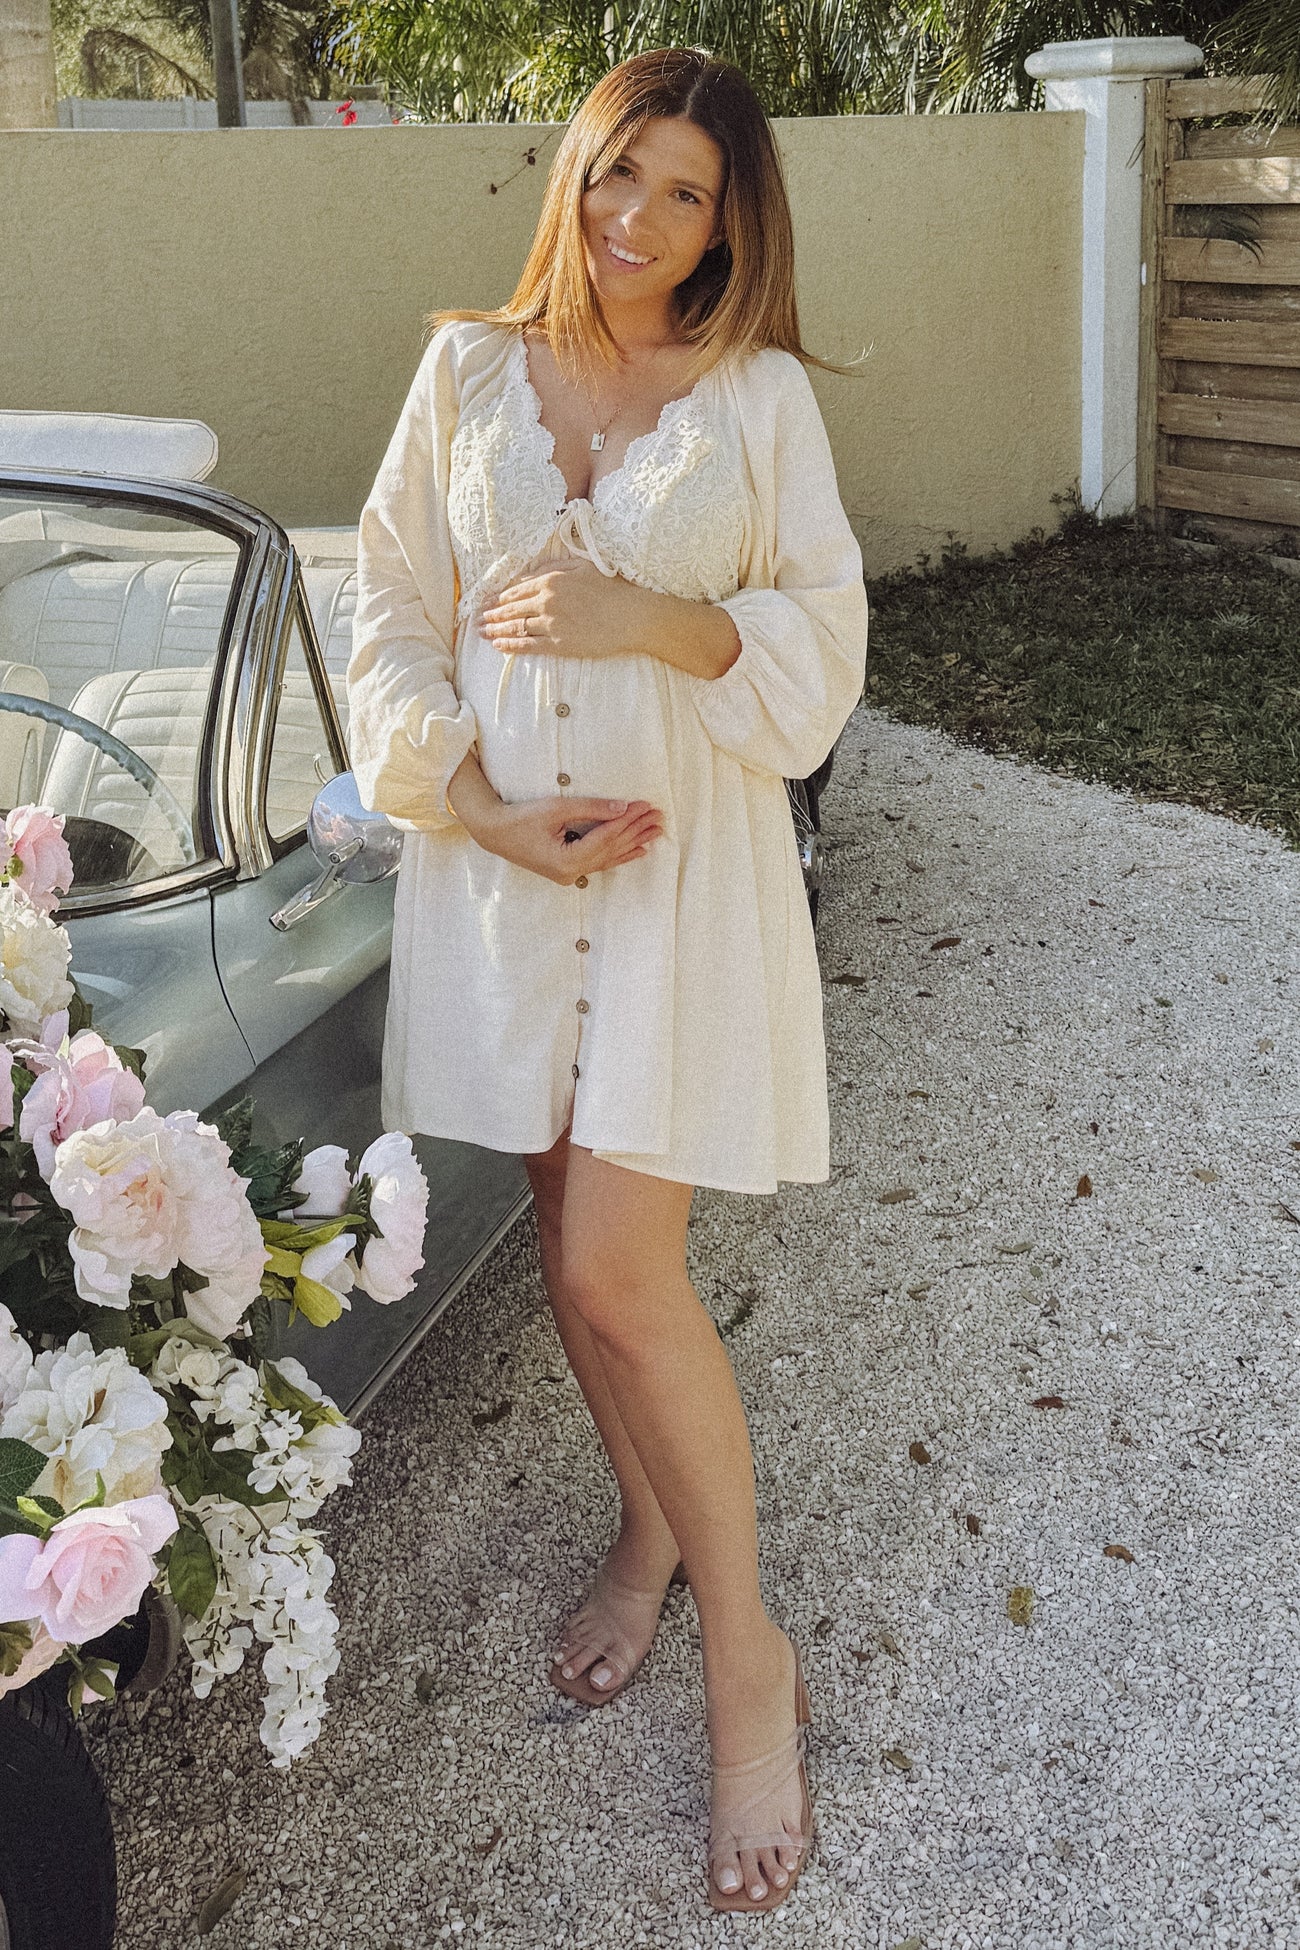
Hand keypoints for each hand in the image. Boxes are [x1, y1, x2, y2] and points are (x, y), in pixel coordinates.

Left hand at [474, 559, 650, 660]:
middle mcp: (546, 601)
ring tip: (482, 633)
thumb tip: (531, 571)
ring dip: (496, 631)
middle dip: (491, 615)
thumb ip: (554, 566)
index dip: (498, 597)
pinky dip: (511, 646)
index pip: (516, 590)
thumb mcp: (582, 565)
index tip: (487, 602)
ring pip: (515, 627)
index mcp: (551, 580)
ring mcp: (551, 624)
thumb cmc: (611, 588)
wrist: (631, 615)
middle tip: (477, 620)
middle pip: (511, 609)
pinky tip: (499, 646)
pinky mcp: (559, 644)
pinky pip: (528, 645)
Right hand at [479, 794, 664, 885]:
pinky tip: (638, 850)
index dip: (628, 820)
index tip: (645, 805)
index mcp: (568, 860)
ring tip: (656, 832)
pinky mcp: (568, 871)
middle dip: (637, 831)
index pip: (607, 837)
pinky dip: (620, 854)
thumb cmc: (521, 818)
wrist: (494, 833)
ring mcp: (570, 875)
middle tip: (659, 817)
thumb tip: (622, 808)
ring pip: (609, 857)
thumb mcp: (556, 808)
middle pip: (612, 849)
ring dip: (634, 843)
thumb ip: (591, 809)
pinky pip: (600, 862)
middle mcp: (572, 872)